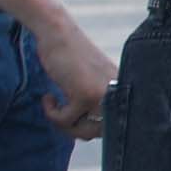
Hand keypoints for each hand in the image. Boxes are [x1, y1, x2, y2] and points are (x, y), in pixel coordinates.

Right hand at [36, 22, 116, 142]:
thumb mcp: (90, 82)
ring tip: (54, 106)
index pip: (116, 126)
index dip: (96, 131)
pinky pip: (66, 121)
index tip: (78, 124)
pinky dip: (51, 114)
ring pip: (84, 131)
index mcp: (122, 91)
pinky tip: (47, 97)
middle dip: (76, 130)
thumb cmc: (69, 58)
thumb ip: (98, 105)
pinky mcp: (86, 95)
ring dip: (63, 124)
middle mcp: (118, 94)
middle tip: (60, 115)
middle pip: (100, 133)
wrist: (57, 33)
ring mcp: (103, 95)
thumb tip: (91, 136)